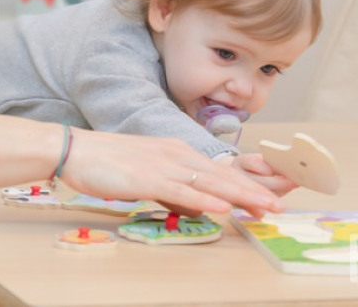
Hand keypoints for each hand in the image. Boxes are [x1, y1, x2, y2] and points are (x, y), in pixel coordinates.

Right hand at [56, 128, 283, 219]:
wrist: (77, 149)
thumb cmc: (108, 162)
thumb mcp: (148, 175)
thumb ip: (174, 190)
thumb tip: (197, 206)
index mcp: (176, 151)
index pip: (218, 170)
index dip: (246, 184)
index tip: (268, 196)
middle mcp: (175, 154)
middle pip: (222, 175)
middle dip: (253, 190)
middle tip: (280, 204)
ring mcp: (163, 165)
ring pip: (209, 182)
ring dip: (240, 195)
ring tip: (264, 206)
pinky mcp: (147, 178)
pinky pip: (181, 190)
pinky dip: (204, 198)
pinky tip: (222, 207)